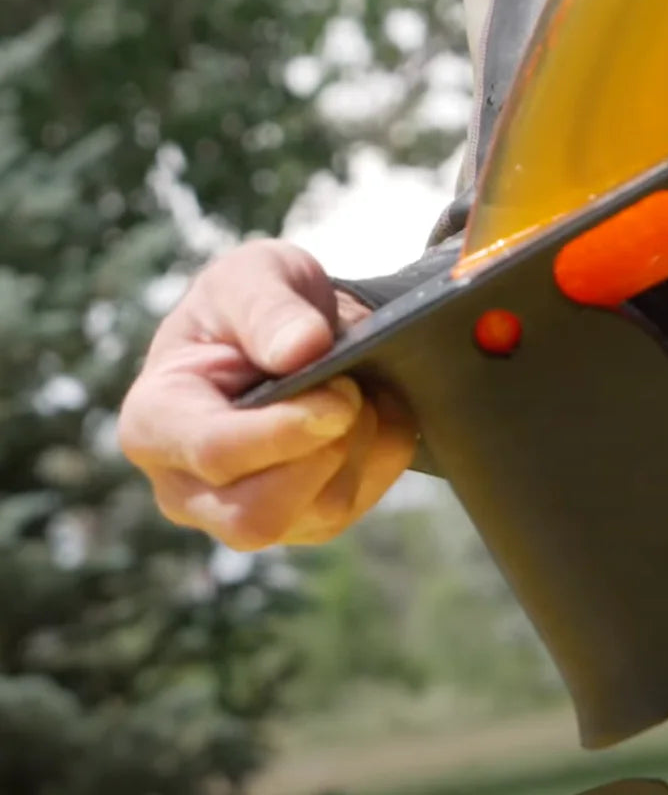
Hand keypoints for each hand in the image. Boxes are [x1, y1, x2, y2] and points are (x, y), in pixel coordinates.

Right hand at [118, 239, 416, 550]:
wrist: (293, 330)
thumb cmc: (253, 301)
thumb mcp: (253, 274)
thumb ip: (268, 306)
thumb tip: (304, 349)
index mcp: (154, 421)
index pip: (213, 451)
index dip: (283, 431)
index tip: (342, 398)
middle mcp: (186, 486)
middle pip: (257, 515)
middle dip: (324, 452)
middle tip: (353, 389)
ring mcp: (243, 512)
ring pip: (318, 515)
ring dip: (361, 447)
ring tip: (362, 386)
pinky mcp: (302, 521)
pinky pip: (357, 506)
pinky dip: (384, 455)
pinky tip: (378, 409)